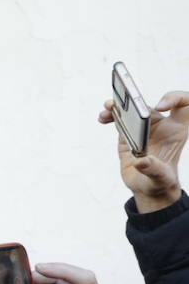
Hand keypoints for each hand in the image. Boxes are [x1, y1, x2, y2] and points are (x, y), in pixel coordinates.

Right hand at [100, 90, 188, 212]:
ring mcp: (143, 127)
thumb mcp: (161, 178)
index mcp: (176, 131)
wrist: (146, 185)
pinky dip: (110, 116)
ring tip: (108, 108)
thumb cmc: (159, 180)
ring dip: (120, 105)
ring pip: (133, 108)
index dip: (176, 99)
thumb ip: (154, 170)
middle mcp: (160, 125)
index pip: (184, 106)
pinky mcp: (128, 131)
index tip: (160, 107)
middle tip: (125, 100)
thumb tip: (142, 162)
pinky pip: (120, 118)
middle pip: (151, 104)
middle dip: (137, 99)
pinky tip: (103, 118)